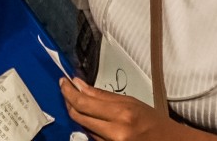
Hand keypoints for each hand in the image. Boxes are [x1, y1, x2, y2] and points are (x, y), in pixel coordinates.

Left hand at [60, 77, 177, 139]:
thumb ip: (101, 95)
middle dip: (68, 102)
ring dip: (77, 114)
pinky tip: (88, 118)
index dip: (68, 91)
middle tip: (65, 89)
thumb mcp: (131, 102)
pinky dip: (87, 126)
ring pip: (83, 128)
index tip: (63, 81)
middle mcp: (115, 132)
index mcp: (122, 114)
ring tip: (76, 101)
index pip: (83, 103)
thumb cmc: (153, 121)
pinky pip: (92, 138)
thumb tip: (78, 84)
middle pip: (78, 117)